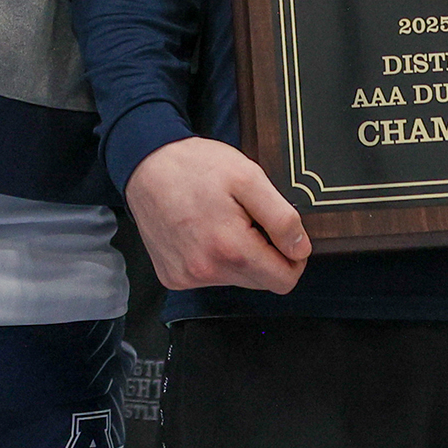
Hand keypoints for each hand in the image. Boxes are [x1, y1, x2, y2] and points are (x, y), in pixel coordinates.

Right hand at [126, 137, 310, 293]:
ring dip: (241, 256)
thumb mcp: (249, 178)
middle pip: (261, 282)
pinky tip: (206, 230)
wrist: (147, 165)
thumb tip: (300, 249)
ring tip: (225, 221)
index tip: (286, 236)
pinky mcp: (173, 276)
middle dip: (267, 255)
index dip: (294, 258)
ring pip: (237, 280)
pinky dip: (217, 258)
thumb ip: (281, 217)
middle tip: (251, 220)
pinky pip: (211, 277)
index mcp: (229, 248)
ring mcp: (186, 277)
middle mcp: (206, 271)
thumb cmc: (196, 166)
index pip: (283, 280)